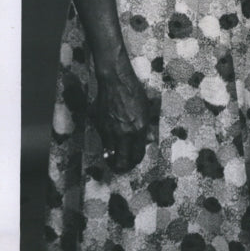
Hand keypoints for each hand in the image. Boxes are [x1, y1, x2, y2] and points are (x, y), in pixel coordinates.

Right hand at [95, 49, 150, 172]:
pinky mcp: (100, 126)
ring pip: (111, 154)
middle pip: (122, 161)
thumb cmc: (134, 93)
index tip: (134, 162)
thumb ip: (146, 127)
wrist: (115, 82)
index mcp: (139, 128)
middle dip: (123, 167)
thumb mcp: (146, 109)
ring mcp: (111, 131)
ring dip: (113, 159)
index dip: (136, 161)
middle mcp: (125, 133)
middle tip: (123, 168)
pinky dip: (107, 147)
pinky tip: (109, 147)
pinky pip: (104, 143)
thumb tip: (148, 141)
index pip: (138, 154)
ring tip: (115, 161)